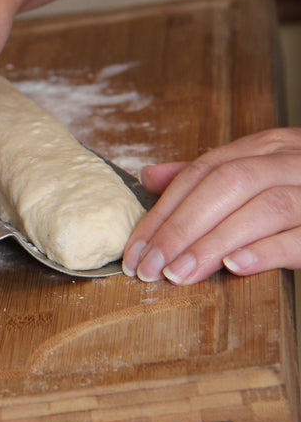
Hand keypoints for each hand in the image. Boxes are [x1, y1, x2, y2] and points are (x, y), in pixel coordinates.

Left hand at [123, 127, 300, 283]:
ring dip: (213, 242)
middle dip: (180, 227)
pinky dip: (267, 250)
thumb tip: (150, 175)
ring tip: (179, 274)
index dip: (163, 210)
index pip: (203, 172)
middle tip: (149, 267)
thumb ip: (206, 179)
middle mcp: (293, 160)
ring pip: (264, 207)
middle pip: (228, 184)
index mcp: (268, 148)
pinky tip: (234, 267)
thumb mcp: (258, 176)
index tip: (135, 249)